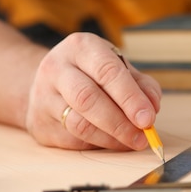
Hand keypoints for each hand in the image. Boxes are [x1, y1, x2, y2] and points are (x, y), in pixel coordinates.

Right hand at [26, 32, 160, 149]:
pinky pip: (71, 140)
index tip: (148, 118)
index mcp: (80, 47)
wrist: (47, 81)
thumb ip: (140, 84)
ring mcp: (42, 95)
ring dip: (110, 138)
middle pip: (87, 98)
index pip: (106, 71)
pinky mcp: (38, 122)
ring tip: (130, 141)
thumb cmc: (90, 72)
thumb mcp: (116, 66)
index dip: (130, 97)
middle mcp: (56, 67)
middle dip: (119, 122)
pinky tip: (109, 141)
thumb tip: (152, 107)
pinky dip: (96, 144)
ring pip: (78, 124)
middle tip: (142, 136)